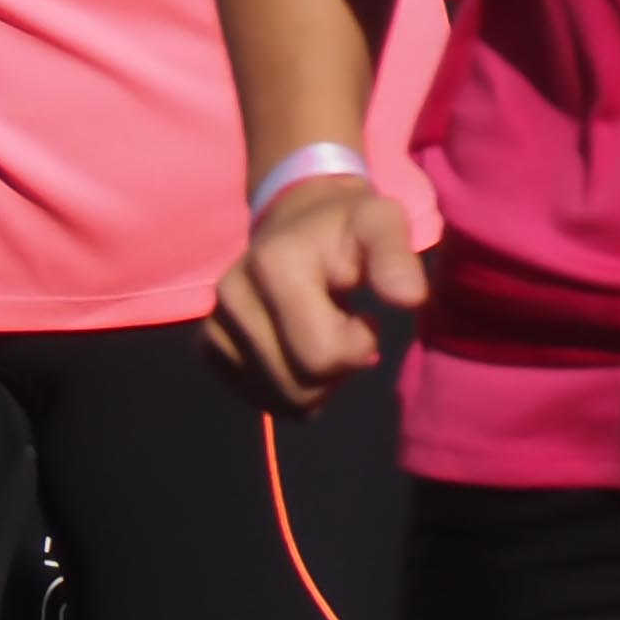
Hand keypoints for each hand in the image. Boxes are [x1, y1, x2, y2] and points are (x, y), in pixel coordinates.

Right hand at [206, 177, 425, 408]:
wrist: (298, 220)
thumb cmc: (348, 226)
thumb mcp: (383, 224)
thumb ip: (397, 258)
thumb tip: (410, 299)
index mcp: (273, 264)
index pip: (323, 355)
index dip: (360, 344)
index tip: (366, 314)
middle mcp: (231, 297)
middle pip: (300, 385)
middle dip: (340, 367)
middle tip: (346, 326)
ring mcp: (215, 326)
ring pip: (281, 399)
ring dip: (318, 381)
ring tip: (323, 333)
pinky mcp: (209, 348)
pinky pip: (261, 399)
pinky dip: (291, 386)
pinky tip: (300, 348)